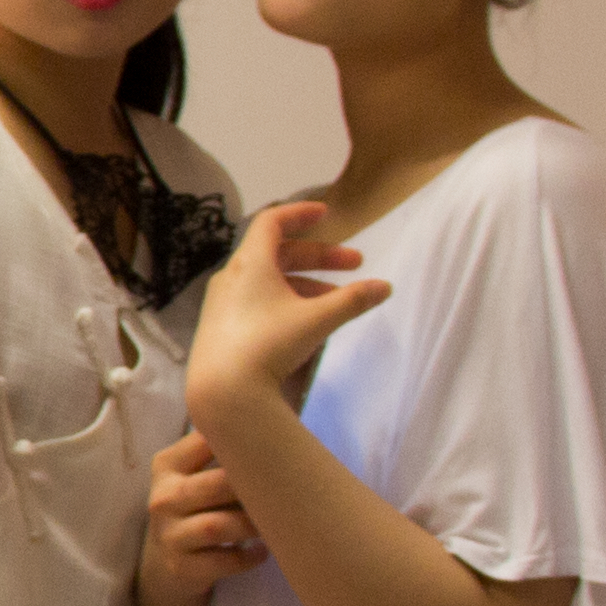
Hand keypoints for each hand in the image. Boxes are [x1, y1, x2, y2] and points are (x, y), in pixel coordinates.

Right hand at [141, 430, 264, 605]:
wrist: (169, 559)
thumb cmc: (196, 505)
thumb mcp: (193, 473)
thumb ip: (221, 449)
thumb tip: (278, 417)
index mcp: (167, 465)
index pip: (204, 442)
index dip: (241, 441)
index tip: (273, 445)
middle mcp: (163, 497)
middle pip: (213, 485)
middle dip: (251, 488)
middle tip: (281, 491)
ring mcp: (169, 535)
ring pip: (217, 526)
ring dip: (251, 525)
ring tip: (272, 523)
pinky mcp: (182, 567)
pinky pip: (223, 561)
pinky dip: (248, 556)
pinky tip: (262, 550)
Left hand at [185, 198, 387, 433]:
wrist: (222, 392)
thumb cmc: (268, 345)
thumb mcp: (317, 319)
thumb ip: (353, 300)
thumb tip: (385, 287)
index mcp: (250, 263)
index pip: (273, 222)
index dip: (300, 213)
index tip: (326, 213)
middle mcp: (231, 277)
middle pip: (278, 253)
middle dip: (319, 256)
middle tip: (356, 264)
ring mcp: (222, 303)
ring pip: (269, 281)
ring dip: (306, 284)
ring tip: (338, 300)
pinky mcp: (220, 328)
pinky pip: (257, 303)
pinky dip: (286, 302)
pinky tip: (308, 323)